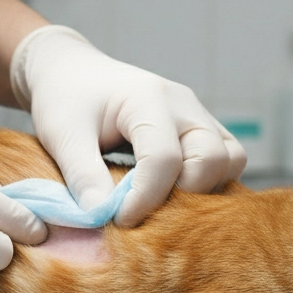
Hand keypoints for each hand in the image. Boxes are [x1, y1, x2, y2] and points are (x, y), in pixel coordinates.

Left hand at [11, 25, 245, 226]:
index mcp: (148, 98)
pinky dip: (208, 183)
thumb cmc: (65, 98)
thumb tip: (102, 217)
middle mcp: (183, 104)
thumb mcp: (62, 134)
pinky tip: (171, 195)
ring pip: (230, 159)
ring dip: (204, 189)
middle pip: (213, 158)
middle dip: (183, 196)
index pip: (164, 158)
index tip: (119, 221)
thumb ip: (82, 175)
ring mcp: (196, 114)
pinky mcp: (200, 127)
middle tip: (144, 212)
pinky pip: (226, 159)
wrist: (72, 71)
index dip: (145, 199)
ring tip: (161, 203)